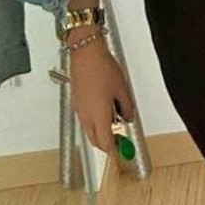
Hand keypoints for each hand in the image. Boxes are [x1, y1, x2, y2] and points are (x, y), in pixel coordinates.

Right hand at [68, 38, 135, 154]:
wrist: (85, 54)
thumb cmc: (102, 68)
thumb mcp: (122, 89)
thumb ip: (126, 107)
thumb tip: (128, 117)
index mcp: (98, 116)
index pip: (105, 142)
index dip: (114, 149)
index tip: (123, 151)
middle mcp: (86, 116)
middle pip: (95, 139)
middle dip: (107, 142)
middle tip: (120, 139)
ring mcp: (80, 109)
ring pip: (89, 129)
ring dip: (101, 131)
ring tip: (116, 119)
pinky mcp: (77, 102)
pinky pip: (86, 118)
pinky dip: (95, 120)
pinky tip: (106, 109)